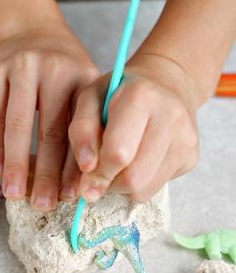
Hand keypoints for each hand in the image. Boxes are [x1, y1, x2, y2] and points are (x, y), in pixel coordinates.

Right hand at [0, 24, 98, 208]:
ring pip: (19, 127)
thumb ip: (83, 128)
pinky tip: (1, 171)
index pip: (80, 133)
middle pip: (51, 132)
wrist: (33, 33)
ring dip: (17, 165)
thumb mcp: (83, 90)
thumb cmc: (63, 74)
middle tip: (44, 204)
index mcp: (84, 81)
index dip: (74, 168)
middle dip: (47, 174)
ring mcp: (22, 69)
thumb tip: (75, 183)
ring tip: (15, 194)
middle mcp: (55, 71)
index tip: (70, 196)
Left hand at [68, 54, 198, 201]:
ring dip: (123, 187)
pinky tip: (138, 162)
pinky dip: (139, 184)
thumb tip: (88, 169)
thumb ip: (82, 132)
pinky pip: (156, 189)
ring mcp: (186, 139)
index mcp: (142, 97)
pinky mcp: (191, 157)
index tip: (87, 174)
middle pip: (133, 178)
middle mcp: (170, 117)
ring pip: (144, 190)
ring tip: (118, 165)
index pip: (118, 154)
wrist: (165, 83)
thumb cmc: (119, 93)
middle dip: (109, 183)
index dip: (97, 173)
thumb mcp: (90, 99)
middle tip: (100, 172)